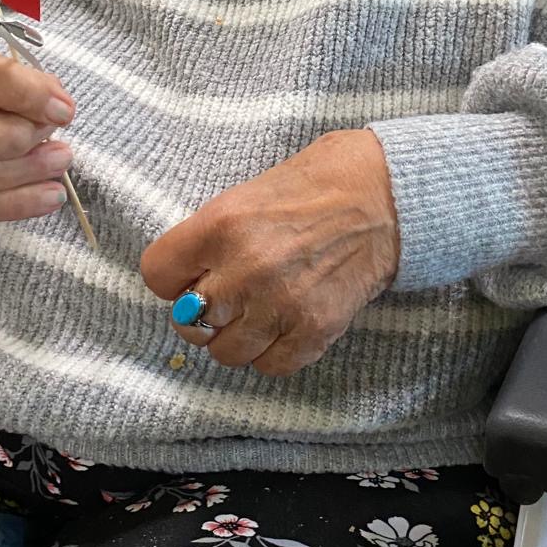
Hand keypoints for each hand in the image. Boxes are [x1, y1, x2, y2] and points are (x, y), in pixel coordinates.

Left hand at [140, 129, 399, 376]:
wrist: (388, 193)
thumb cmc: (320, 180)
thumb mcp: (250, 191)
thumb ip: (213, 235)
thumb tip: (188, 274)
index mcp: (221, 224)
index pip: (157, 275)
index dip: (172, 277)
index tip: (189, 274)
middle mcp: (245, 269)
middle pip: (188, 320)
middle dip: (204, 310)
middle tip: (227, 295)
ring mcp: (280, 304)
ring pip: (226, 352)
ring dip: (237, 336)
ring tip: (258, 312)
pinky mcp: (315, 330)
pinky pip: (270, 365)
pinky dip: (273, 352)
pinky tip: (286, 324)